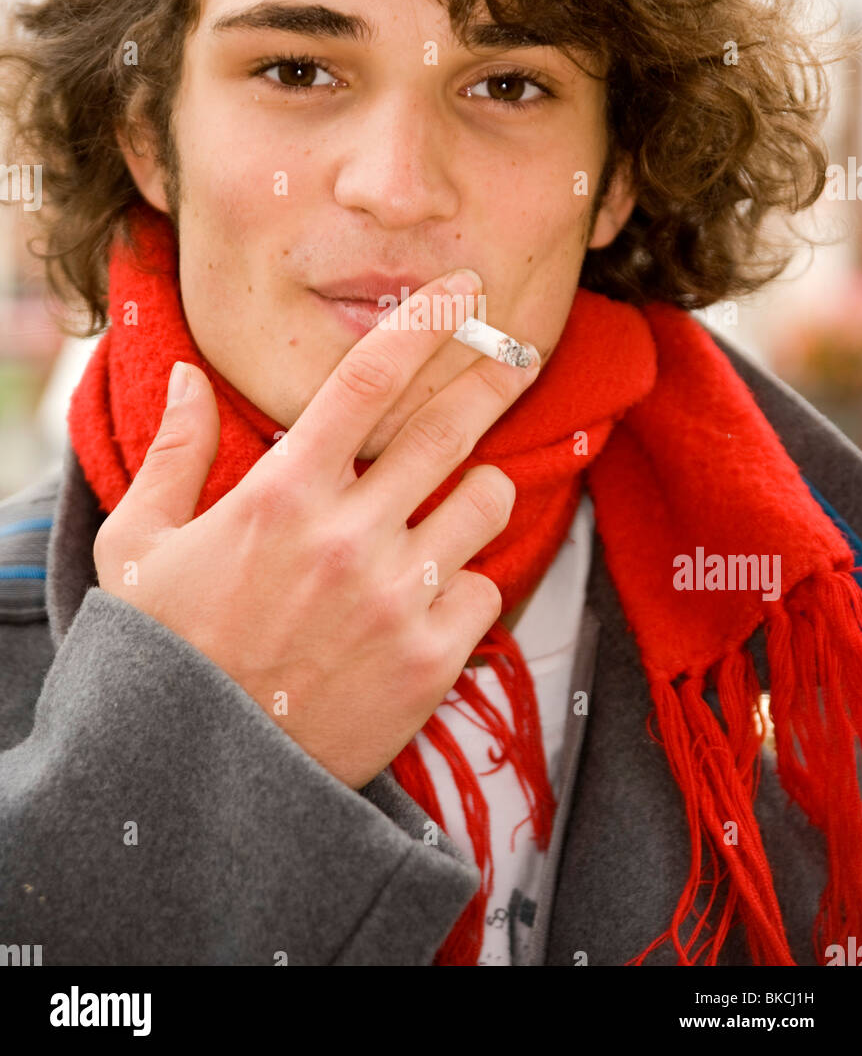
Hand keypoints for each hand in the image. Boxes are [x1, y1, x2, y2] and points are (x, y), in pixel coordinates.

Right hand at [93, 269, 540, 789]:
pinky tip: (425, 597)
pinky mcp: (434, 660)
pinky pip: (486, 588)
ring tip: (450, 501)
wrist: (202, 780)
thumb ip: (173, 455)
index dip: (425, 321)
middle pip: (451, 426)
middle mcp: (352, 535)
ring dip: (476, 488)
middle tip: (515, 351)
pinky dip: (465, 581)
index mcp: (282, 495)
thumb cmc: (166, 654)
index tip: (463, 289)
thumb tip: (183, 377)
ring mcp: (400, 598)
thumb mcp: (139, 547)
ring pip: (485, 501)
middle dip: (492, 375)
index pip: (368, 379)